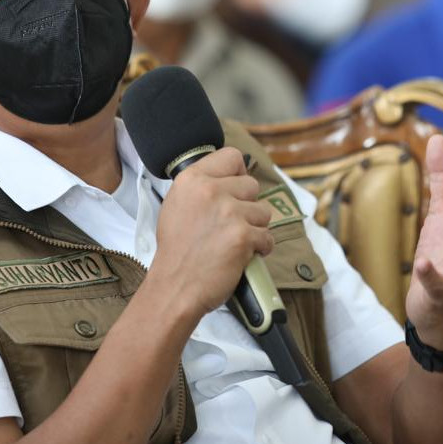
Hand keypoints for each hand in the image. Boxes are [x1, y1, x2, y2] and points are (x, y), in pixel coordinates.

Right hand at [149, 147, 272, 320]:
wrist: (174, 287)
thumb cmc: (177, 250)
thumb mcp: (177, 204)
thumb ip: (202, 186)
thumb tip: (230, 177)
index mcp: (192, 179)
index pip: (232, 156)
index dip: (238, 173)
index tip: (235, 188)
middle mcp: (211, 190)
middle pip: (252, 185)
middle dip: (247, 205)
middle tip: (231, 223)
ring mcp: (229, 212)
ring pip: (264, 211)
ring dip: (255, 227)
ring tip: (235, 241)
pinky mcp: (243, 236)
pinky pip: (268, 236)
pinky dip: (260, 248)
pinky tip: (242, 255)